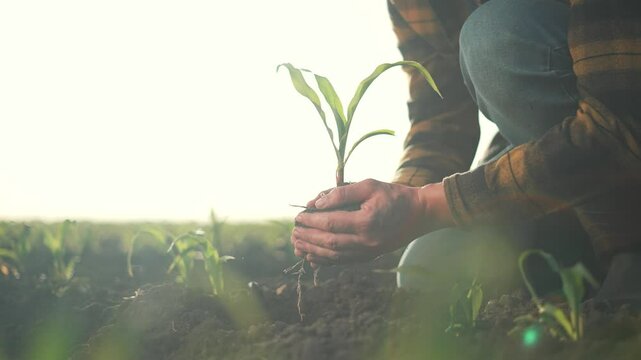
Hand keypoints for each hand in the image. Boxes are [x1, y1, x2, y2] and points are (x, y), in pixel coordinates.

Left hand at [291, 179, 453, 265]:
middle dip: (307, 237)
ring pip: (333, 255)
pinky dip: (324, 260)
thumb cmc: (393, 195)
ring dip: (312, 250)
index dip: (311, 220)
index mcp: (366, 221)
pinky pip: (342, 261)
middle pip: (329, 242)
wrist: (419, 214)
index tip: (298, 216)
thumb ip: (341, 193)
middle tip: (292, 232)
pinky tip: (311, 256)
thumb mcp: (369, 185)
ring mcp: (368, 252)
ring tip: (296, 244)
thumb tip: (316, 203)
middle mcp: (366, 241)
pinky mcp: (369, 256)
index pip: (331, 222)